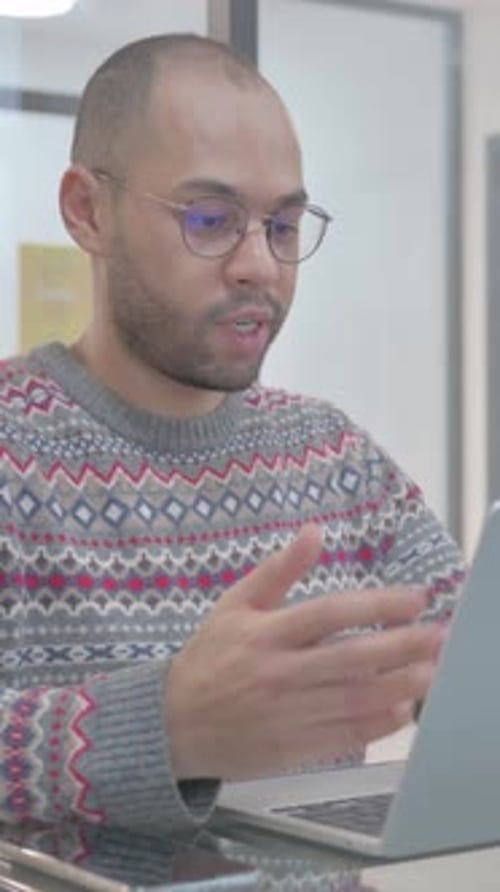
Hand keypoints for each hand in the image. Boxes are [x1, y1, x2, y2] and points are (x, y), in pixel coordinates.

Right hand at [166, 525, 443, 779]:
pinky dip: (374, 724)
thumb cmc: (208, 657)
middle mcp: (278, 673)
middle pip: (349, 659)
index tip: (414, 599)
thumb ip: (277, 570)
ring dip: (397, 686)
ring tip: (430, 671)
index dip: (375, 605)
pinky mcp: (291, 748)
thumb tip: (314, 531)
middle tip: (437, 635)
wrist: (173, 724)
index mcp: (264, 634)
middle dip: (399, 646)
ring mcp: (286, 715)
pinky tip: (400, 710)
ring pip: (352, 700)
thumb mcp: (234, 604)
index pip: (328, 614)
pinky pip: (341, 736)